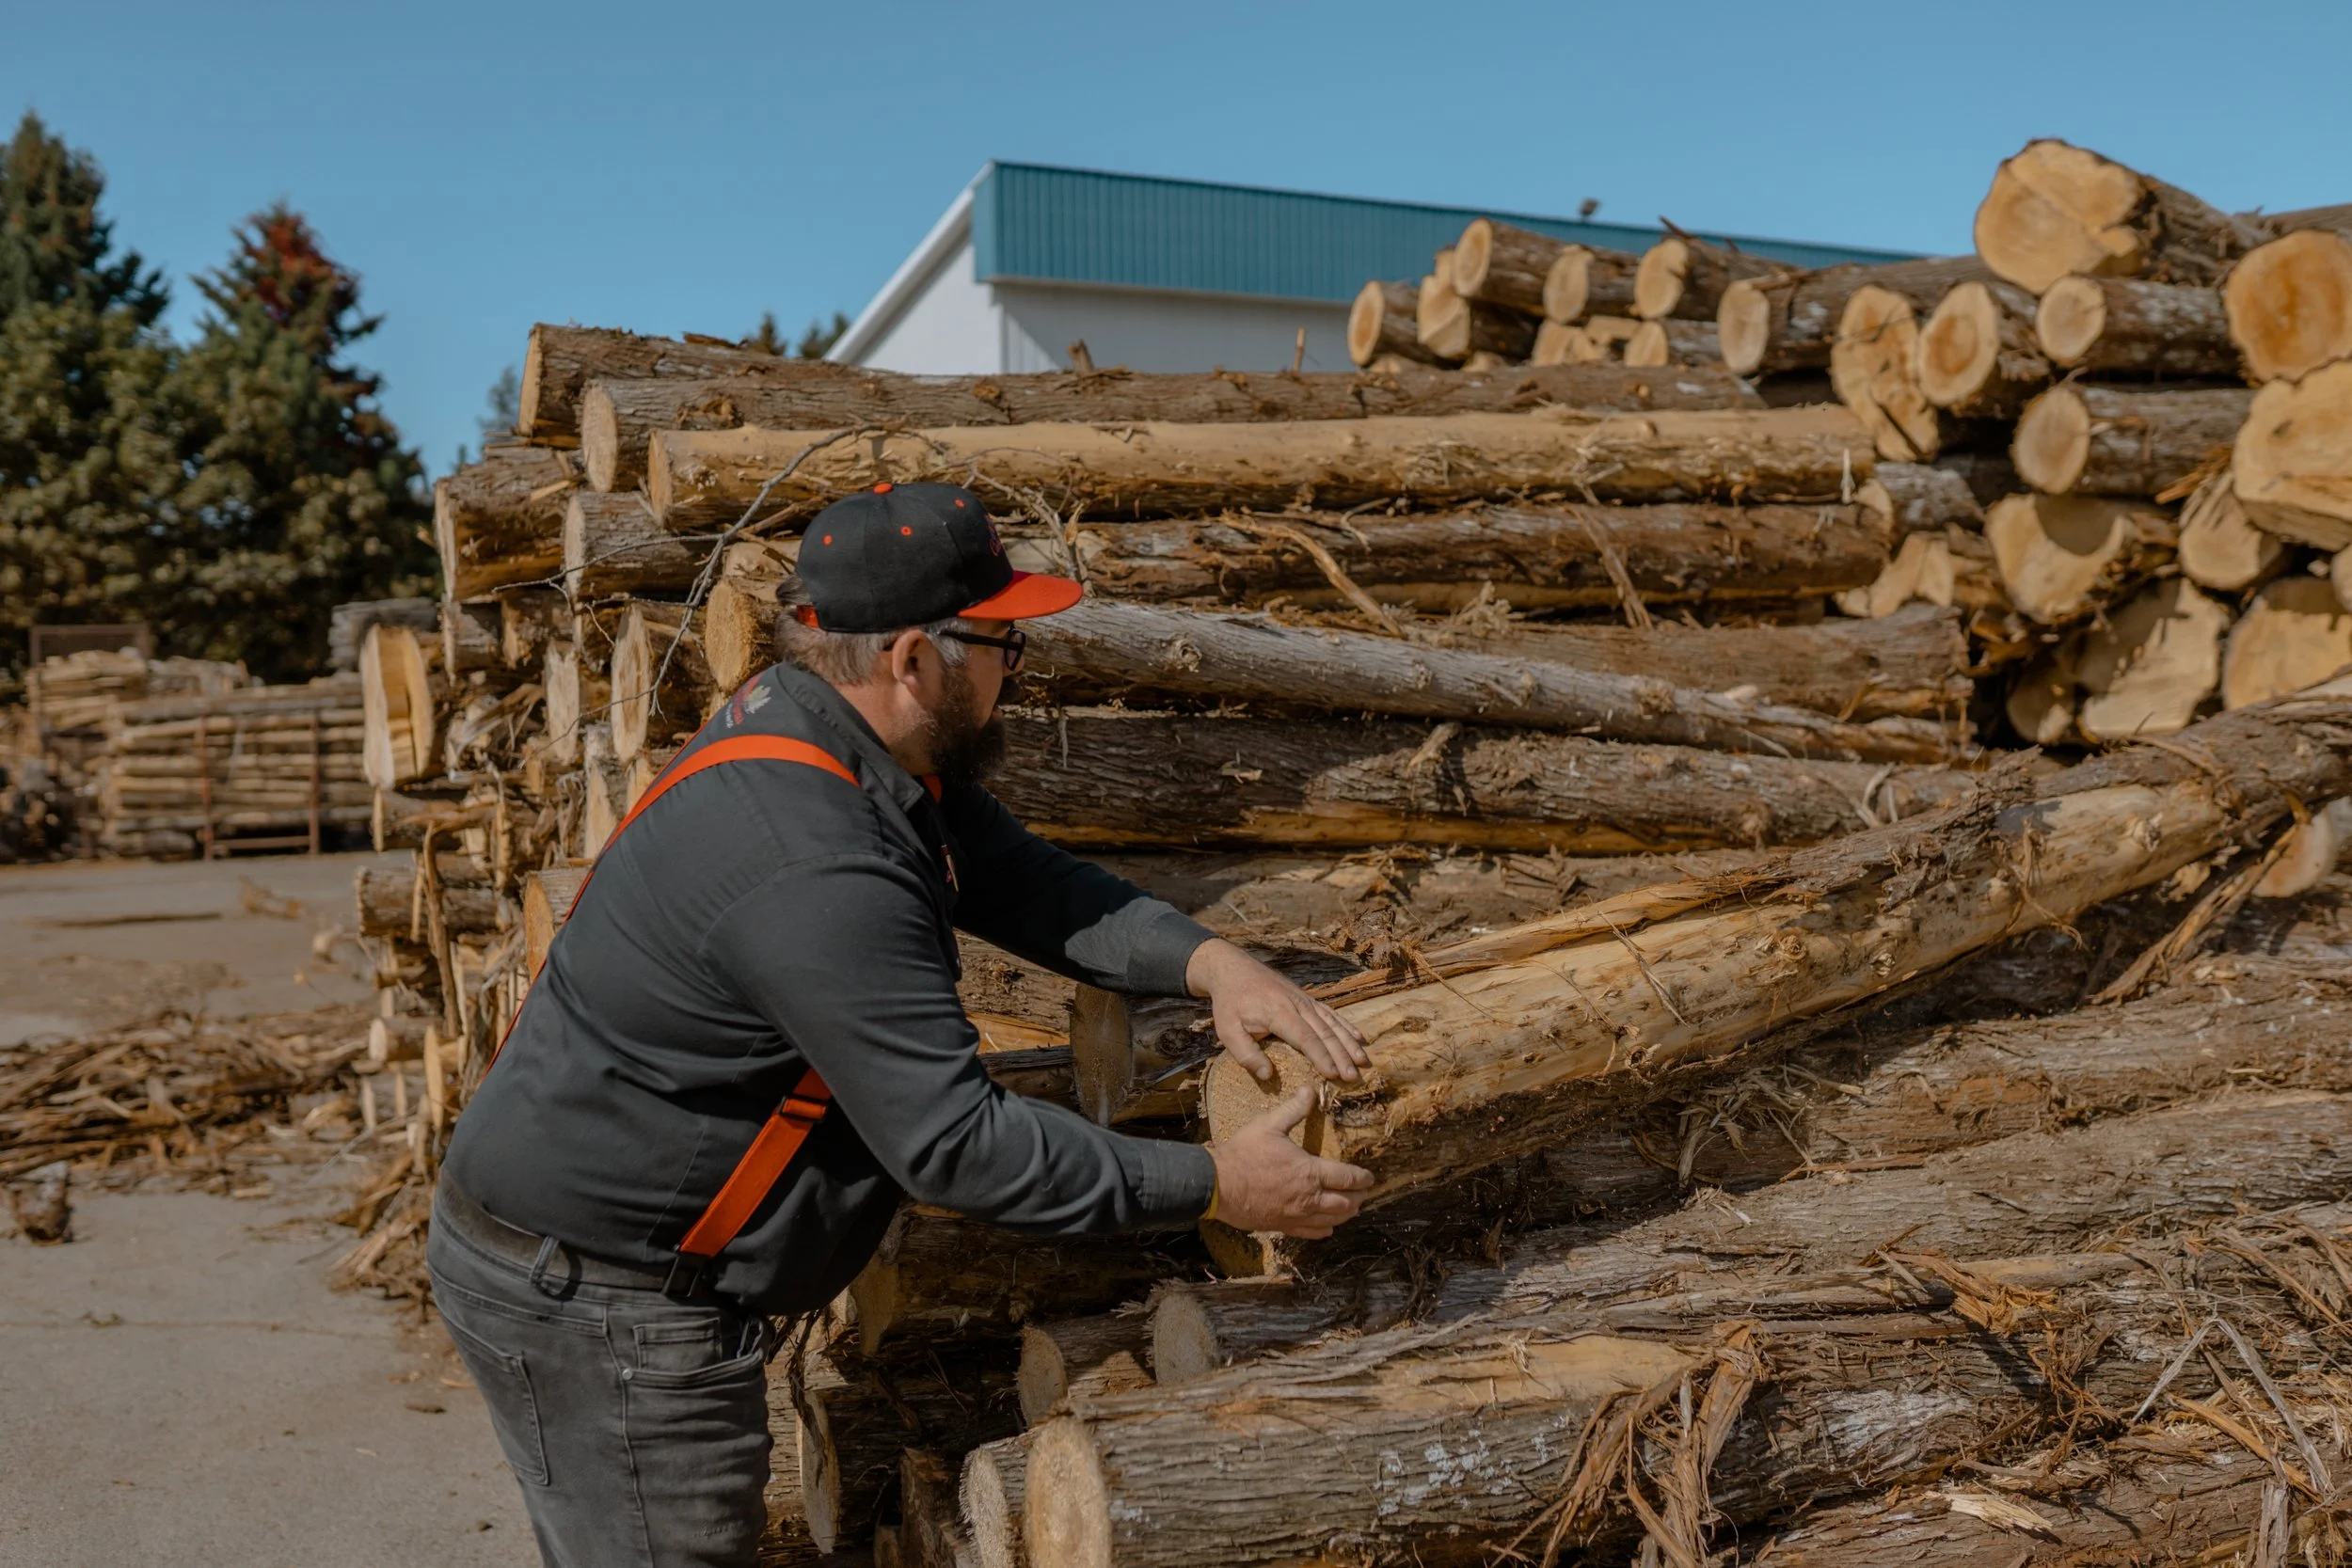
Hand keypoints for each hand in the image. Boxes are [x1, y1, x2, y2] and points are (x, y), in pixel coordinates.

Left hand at [1185, 938, 1371, 1083]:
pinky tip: (1359, 1037)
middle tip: (1354, 1077)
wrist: (1232, 969)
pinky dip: (1346, 1025)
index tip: (1333, 1075)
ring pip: (1332, 1022)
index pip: (1305, 1038)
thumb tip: (1267, 1076)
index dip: (1321, 1057)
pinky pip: (1330, 1012)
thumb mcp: (1227, 1030)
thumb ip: (1246, 1054)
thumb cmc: (1229, 1003)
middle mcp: (1297, 1004)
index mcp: (1278, 1012)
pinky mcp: (1306, 998)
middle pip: (1325, 1032)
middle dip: (1341, 1055)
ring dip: (1348, 1042)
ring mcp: (1304, 999)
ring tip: (1363, 1061)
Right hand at [1207, 1088, 1374, 1237]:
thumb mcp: (1269, 1125)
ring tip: (1352, 1209)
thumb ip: (1293, 1109)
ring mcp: (1296, 1215)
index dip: (1362, 1178)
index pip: (1347, 1178)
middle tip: (1364, 1193)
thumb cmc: (1244, 1154)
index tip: (1370, 1178)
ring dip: (1345, 1215)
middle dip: (1358, 1198)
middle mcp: (1309, 1198)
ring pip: (1331, 1221)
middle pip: (1345, 1203)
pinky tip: (1327, 1228)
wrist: (1218, 1185)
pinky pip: (1311, 1233)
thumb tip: (1310, 1090)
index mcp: (1310, 1172)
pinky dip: (1324, 1230)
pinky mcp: (1282, 1226)